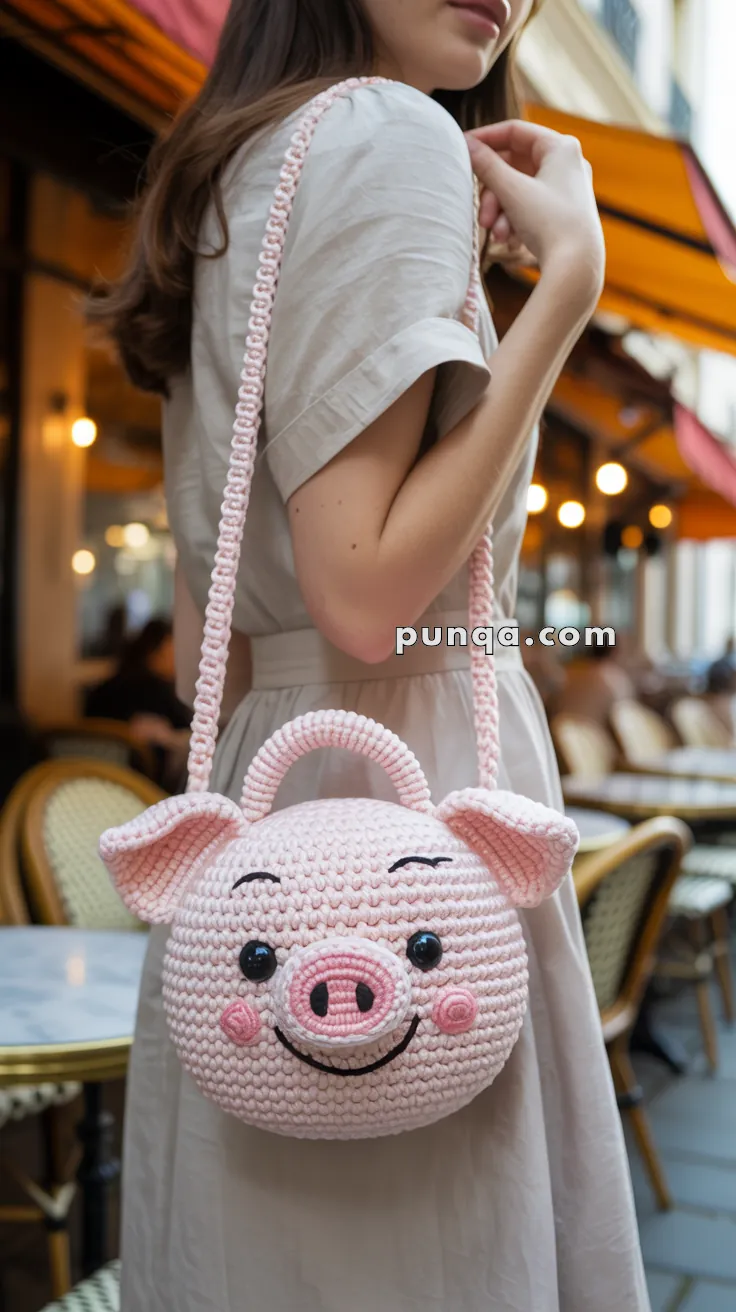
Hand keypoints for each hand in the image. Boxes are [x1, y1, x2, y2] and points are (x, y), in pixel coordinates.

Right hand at [465, 121, 604, 301]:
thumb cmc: (549, 223)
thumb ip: (486, 165)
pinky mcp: (564, 212)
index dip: (485, 139)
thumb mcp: (511, 191)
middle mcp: (567, 163)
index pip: (515, 131)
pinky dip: (515, 220)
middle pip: (514, 166)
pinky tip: (511, 241)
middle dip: (493, 193)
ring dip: (501, 211)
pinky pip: (530, 206)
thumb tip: (466, 144)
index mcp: (561, 147)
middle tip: (481, 216)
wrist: (577, 268)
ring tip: (497, 234)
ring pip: (519, 189)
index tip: (462, 149)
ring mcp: (566, 189)